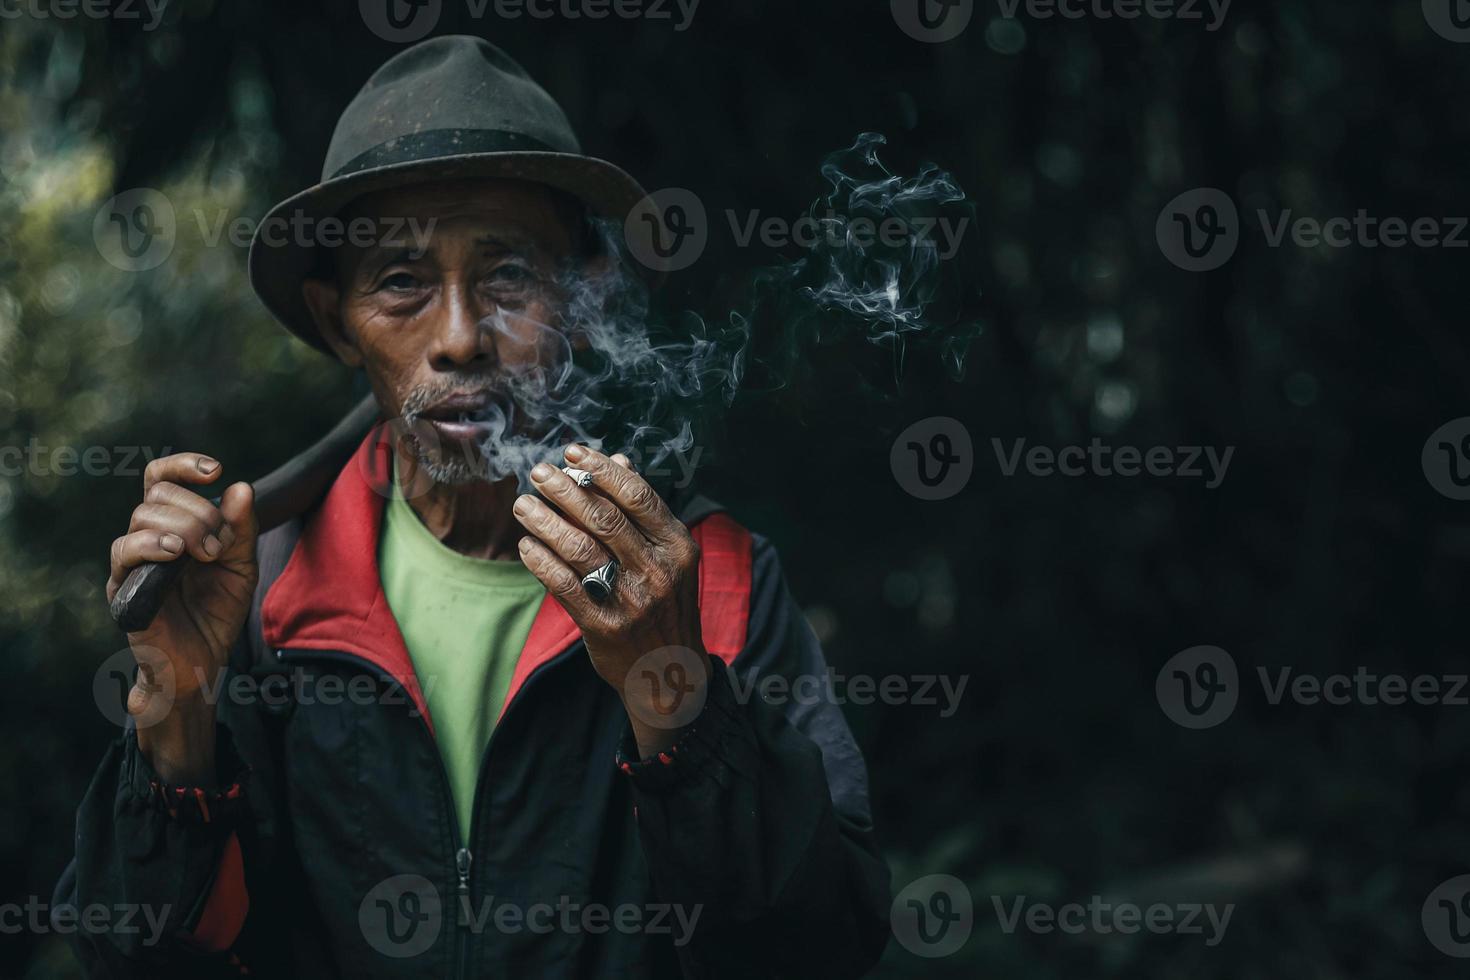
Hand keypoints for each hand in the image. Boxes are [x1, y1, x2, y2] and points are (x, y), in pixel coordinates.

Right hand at [106, 453, 257, 781]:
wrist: (201, 663)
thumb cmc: (217, 613)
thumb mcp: (241, 567)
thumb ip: (242, 530)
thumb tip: (241, 487)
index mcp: (173, 527)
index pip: (162, 480)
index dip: (183, 465)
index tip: (214, 471)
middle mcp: (147, 539)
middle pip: (158, 495)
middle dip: (198, 512)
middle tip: (219, 547)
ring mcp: (131, 563)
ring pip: (142, 517)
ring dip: (184, 527)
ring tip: (206, 554)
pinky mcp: (122, 587)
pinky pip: (125, 551)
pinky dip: (152, 544)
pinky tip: (175, 554)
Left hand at [513, 444, 707, 755]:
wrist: (670, 671)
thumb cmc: (665, 603)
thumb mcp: (669, 556)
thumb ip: (643, 510)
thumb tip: (618, 460)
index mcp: (676, 546)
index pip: (636, 495)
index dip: (600, 470)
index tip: (572, 453)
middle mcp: (658, 571)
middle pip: (603, 518)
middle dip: (565, 490)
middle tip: (539, 473)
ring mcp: (632, 600)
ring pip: (579, 548)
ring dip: (545, 522)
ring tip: (524, 505)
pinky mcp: (604, 626)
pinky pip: (564, 585)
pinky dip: (541, 562)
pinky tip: (527, 546)